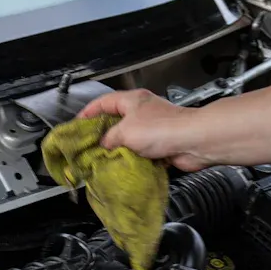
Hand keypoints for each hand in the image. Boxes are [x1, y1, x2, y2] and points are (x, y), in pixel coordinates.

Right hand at [77, 89, 210, 171]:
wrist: (193, 141)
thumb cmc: (161, 129)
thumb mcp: (125, 132)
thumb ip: (108, 138)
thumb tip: (101, 146)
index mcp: (132, 101)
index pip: (103, 102)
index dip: (88, 113)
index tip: (77, 126)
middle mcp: (142, 112)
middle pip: (115, 122)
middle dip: (102, 136)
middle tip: (88, 148)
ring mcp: (153, 129)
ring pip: (129, 140)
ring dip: (118, 151)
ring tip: (103, 161)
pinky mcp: (162, 146)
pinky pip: (142, 154)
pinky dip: (133, 161)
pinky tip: (124, 168)